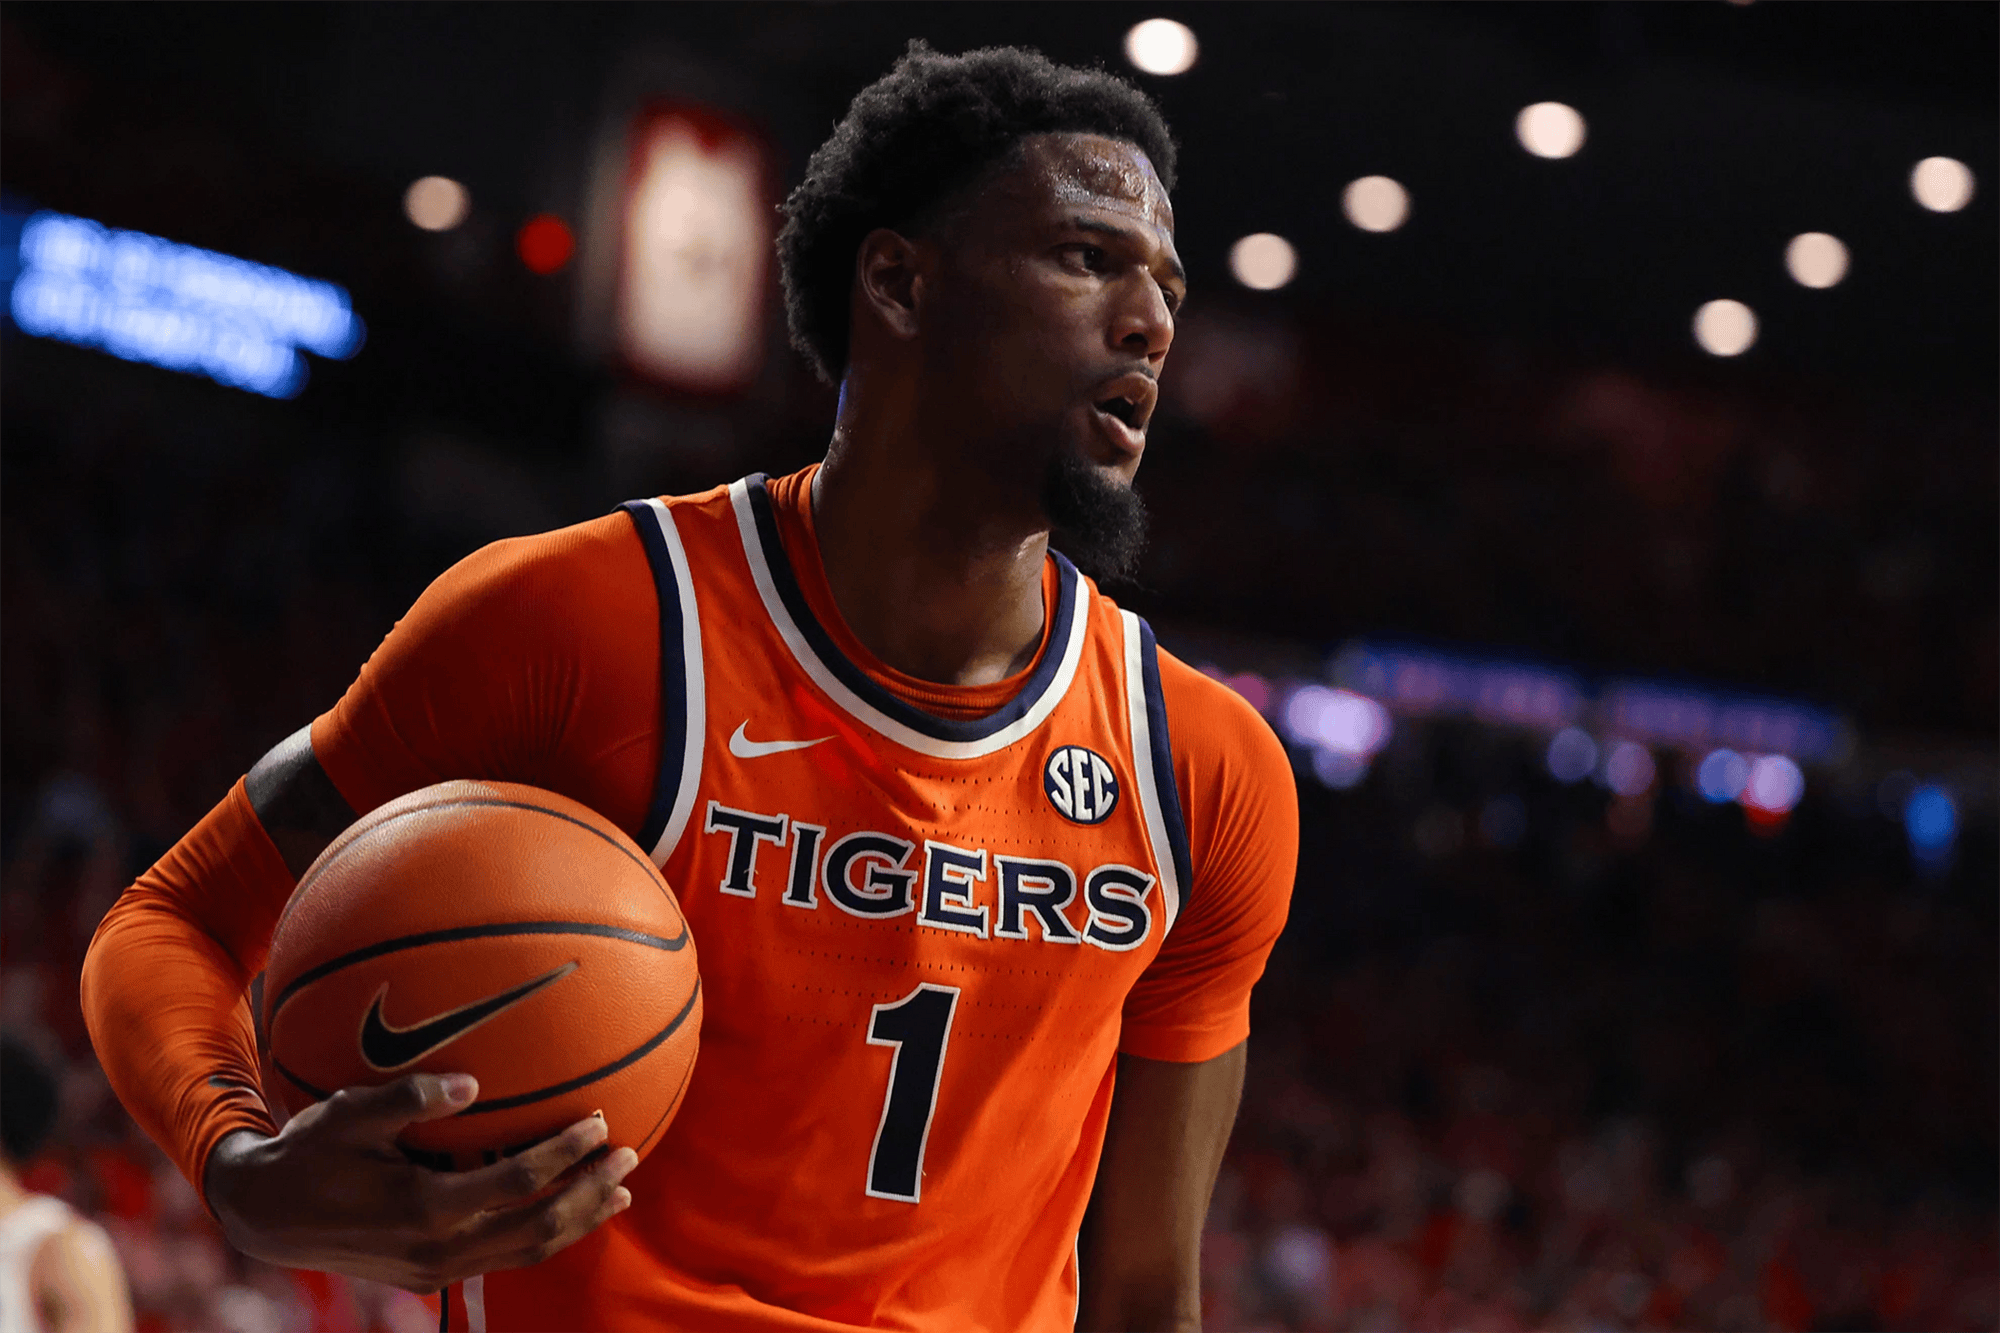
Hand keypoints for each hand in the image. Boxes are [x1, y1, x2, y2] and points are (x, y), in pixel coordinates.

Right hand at [204, 1073, 636, 1292]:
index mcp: (424, 1207)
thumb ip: (409, 1098)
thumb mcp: (349, 1114)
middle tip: (629, 1155)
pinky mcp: (429, 1278)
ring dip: (578, 1221)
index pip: (517, 1184)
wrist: (265, 1216)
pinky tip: (571, 1212)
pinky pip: (504, 1259)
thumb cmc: (310, 1151)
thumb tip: (473, 1084)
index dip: (563, 1155)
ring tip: (620, 1190)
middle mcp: (437, 1248)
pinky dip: (545, 1237)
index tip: (597, 1122)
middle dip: (589, 1192)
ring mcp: (435, 1269)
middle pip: (537, 1227)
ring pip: (526, 1252)